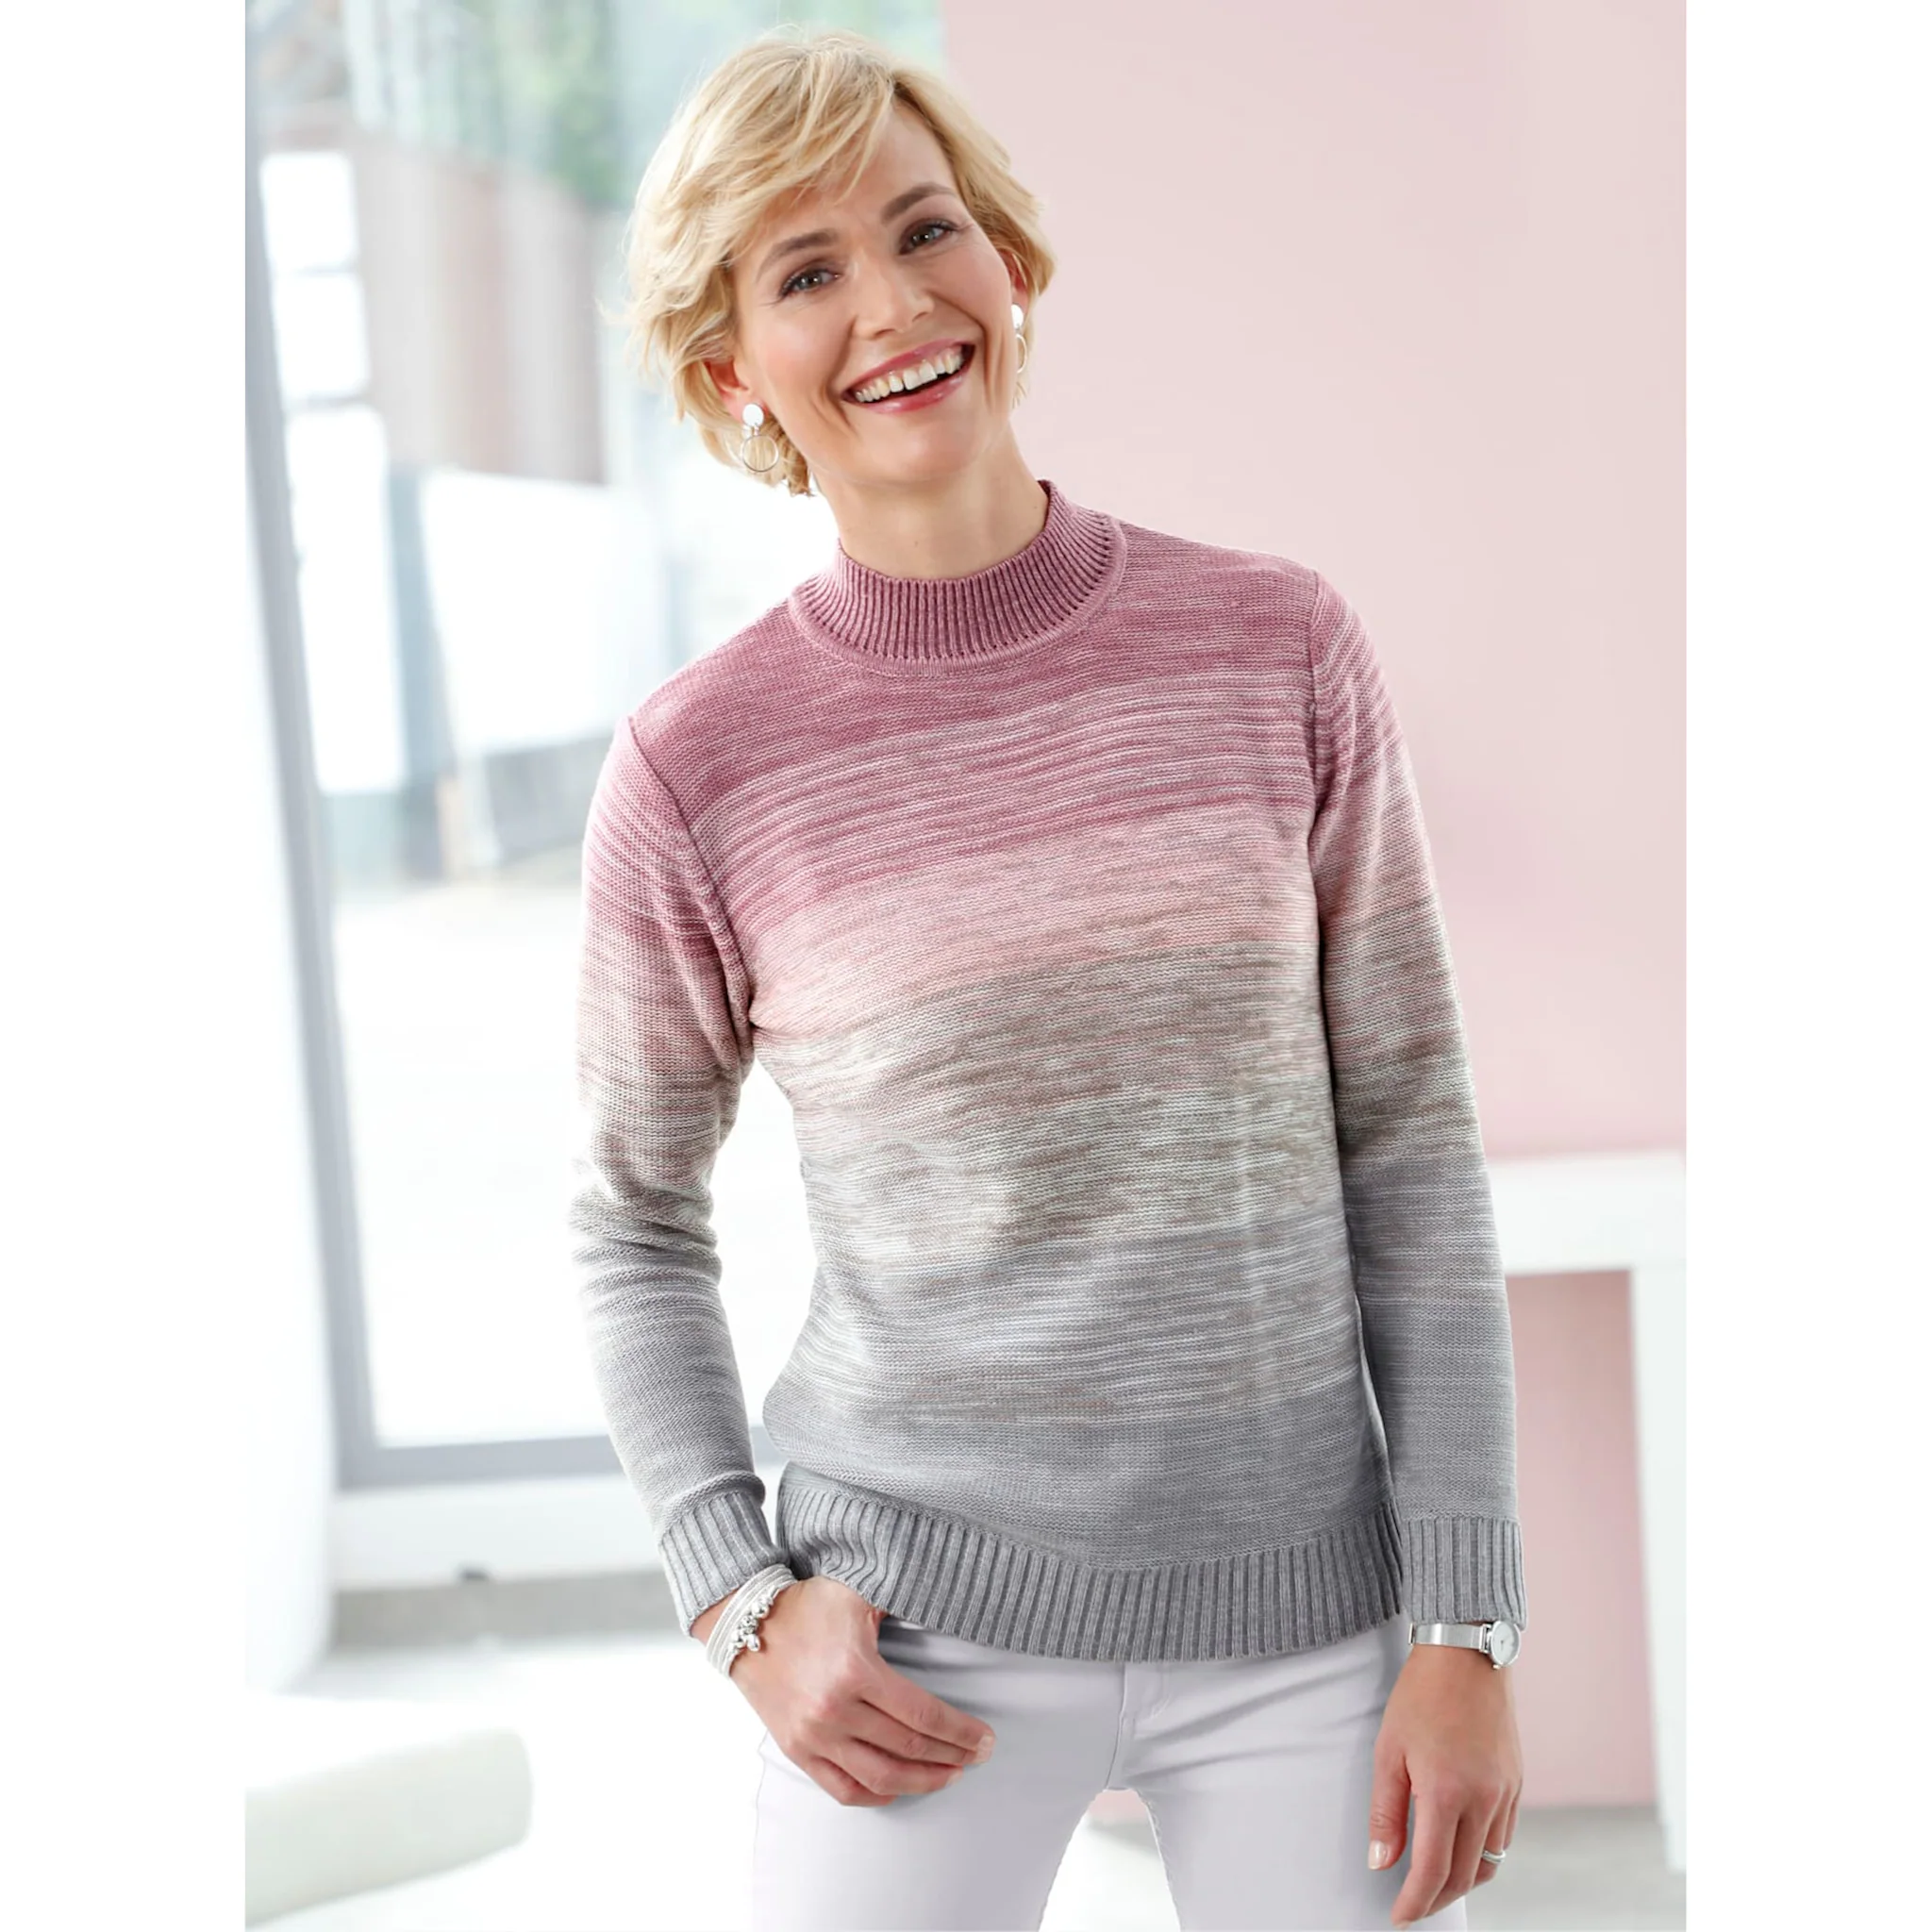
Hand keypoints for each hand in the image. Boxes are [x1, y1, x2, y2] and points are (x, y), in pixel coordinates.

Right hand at [701, 1576, 996, 1806]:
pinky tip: (899, 1788)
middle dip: (952, 1755)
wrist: (745, 1623)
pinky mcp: (797, 1750)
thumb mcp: (857, 1590)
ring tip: (949, 1775)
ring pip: (880, 1777)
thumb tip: (944, 1600)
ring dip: (921, 1781)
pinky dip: (875, 1795)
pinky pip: (842, 1788)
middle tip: (978, 1756)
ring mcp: (813, 1736)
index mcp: (855, 1670)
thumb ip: (899, 1601)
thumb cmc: (807, 1604)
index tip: (985, 1739)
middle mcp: (834, 1710)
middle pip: (908, 1747)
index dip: (959, 1731)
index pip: (922, 1714)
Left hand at [1368, 1641, 1521, 1927]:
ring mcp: (1505, 1793)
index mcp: (1447, 1792)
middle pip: (1463, 1876)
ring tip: (1433, 1886)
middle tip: (1412, 1907)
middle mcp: (1484, 1800)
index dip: (1414, 1902)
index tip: (1398, 1916)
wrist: (1467, 1655)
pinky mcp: (1515, 1784)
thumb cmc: (1421, 1696)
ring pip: (1488, 1863)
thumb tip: (1382, 1862)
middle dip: (1436, 1900)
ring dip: (1461, 1883)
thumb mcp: (1388, 1750)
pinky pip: (1502, 1838)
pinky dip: (1481, 1857)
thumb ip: (1386, 1811)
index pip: (1432, 1871)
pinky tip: (1460, 1851)